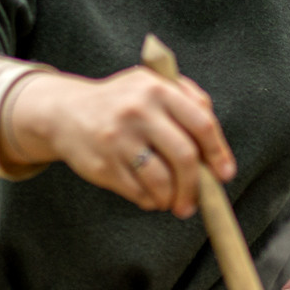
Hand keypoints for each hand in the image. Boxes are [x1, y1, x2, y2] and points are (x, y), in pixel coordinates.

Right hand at [3, 66, 236, 217]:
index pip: (201, 123)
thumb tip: (216, 147)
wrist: (65, 113)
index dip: (218, 153)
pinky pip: (138, 192)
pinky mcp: (102, 163)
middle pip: (184, 157)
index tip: (224, 174)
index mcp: (157, 89)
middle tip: (195, 202)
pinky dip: (150, 201)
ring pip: (161, 181)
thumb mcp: (152, 86)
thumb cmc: (121, 103)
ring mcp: (118, 138)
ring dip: (173, 199)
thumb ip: (189, 102)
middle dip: (195, 186)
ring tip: (172, 202)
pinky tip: (149, 196)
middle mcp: (138, 111)